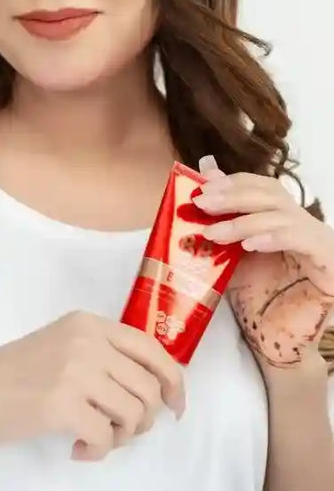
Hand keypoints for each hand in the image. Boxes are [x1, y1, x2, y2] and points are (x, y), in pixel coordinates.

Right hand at [0, 310, 184, 461]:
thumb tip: (156, 386)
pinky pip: (108, 437)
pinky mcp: (63, 404)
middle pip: (149, 386)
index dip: (173, 380)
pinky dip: (100, 450)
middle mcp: (87, 340)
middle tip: (122, 429)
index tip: (175, 406)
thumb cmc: (20, 372)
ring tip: (99, 436)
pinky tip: (79, 448)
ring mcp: (76, 370)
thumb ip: (104, 353)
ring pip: (135, 412)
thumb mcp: (65, 344)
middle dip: (145, 418)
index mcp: (90, 323)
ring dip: (123, 435)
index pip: (151, 348)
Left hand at [193, 157, 333, 367]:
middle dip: (233, 196)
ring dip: (244, 221)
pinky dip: (273, 237)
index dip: (232, 182)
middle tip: (202, 203)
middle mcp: (304, 224)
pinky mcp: (329, 262)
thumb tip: (202, 176)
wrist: (279, 345)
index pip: (261, 186)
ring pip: (283, 215)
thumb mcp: (231, 254)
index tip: (202, 187)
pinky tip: (249, 244)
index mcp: (283, 218)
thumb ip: (221, 219)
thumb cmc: (257, 299)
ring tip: (213, 233)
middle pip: (271, 194)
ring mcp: (319, 242)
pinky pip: (303, 240)